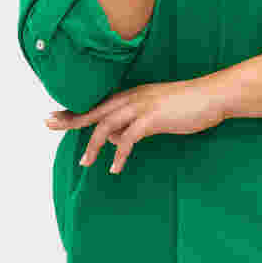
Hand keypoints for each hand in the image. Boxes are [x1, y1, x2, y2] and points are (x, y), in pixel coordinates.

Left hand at [44, 78, 226, 173]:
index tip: (54, 116)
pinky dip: (119, 154)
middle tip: (48, 124)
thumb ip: (133, 124)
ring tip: (85, 162)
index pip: (98, 103)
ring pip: (107, 125)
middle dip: (70, 119)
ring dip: (93, 145)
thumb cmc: (188, 105)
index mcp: (132, 94)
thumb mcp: (156, 114)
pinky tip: (115, 168)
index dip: (75, 110)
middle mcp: (132, 97)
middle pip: (94, 110)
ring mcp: (142, 106)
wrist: (213, 96)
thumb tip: (113, 139)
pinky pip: (128, 138)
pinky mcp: (153, 118)